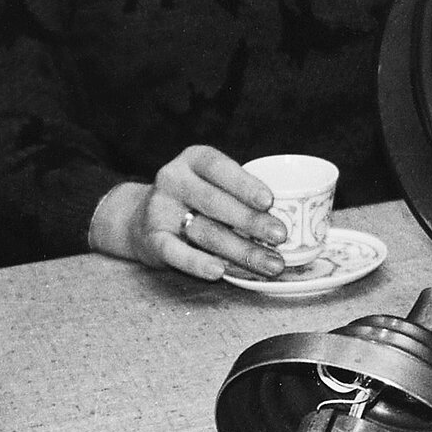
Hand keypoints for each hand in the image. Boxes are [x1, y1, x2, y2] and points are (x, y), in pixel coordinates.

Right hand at [94, 145, 287, 280]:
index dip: (244, 184)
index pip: (219, 167)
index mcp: (193, 160)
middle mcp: (173, 180)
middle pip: (215, 202)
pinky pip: (176, 253)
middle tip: (280, 236)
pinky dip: (198, 262)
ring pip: (205, 231)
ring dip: (240, 250)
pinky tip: (219, 271)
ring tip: (269, 264)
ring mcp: (159, 210)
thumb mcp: (212, 182)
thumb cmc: (195, 199)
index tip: (270, 200)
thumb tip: (292, 214)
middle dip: (251, 221)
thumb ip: (240, 192)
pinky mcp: (151, 239)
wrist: (140, 219)